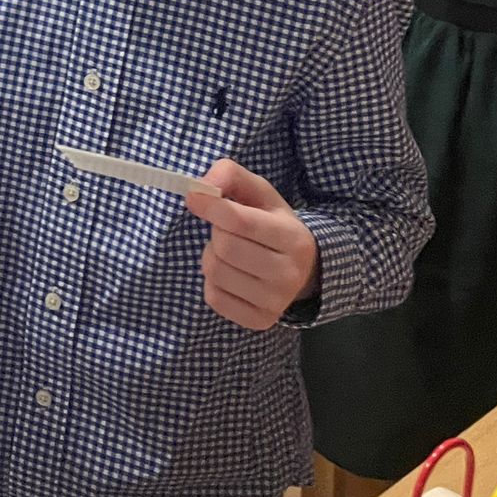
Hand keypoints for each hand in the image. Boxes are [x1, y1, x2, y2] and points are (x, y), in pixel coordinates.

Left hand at [186, 160, 319, 330]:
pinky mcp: (260, 321)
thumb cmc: (273, 223)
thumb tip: (198, 188)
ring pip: (216, 272)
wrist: (304, 269)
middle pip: (225, 247)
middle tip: (225, 230)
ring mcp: (276, 302)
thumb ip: (230, 175)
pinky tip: (230, 274)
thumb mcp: (260, 193)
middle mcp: (289, 273)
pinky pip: (214, 298)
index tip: (193, 198)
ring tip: (230, 253)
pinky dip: (212, 282)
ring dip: (212, 256)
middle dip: (215, 233)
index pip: (240, 221)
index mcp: (292, 237)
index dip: (210, 207)